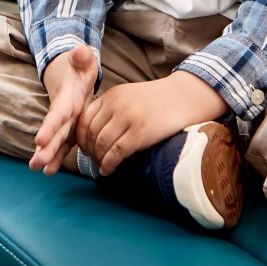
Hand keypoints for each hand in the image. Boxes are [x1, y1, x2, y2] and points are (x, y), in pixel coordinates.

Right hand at [31, 44, 98, 174]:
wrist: (71, 74)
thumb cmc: (79, 69)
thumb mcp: (83, 61)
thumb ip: (82, 57)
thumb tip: (79, 50)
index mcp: (67, 99)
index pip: (58, 114)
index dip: (50, 126)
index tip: (39, 140)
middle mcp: (63, 113)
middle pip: (54, 132)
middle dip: (45, 148)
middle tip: (36, 163)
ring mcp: (65, 122)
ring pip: (55, 141)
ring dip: (48, 156)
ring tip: (39, 170)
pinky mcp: (69, 129)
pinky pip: (63, 145)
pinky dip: (56, 158)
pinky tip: (49, 171)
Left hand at [78, 73, 226, 175]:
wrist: (185, 97)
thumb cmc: (158, 100)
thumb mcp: (129, 95)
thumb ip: (112, 108)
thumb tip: (95, 133)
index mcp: (111, 95)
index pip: (84, 119)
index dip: (80, 137)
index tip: (84, 148)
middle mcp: (116, 104)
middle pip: (90, 133)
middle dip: (88, 150)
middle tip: (93, 160)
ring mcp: (128, 118)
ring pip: (101, 143)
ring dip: (98, 159)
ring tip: (102, 166)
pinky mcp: (141, 132)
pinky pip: (117, 152)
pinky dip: (109, 164)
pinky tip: (109, 170)